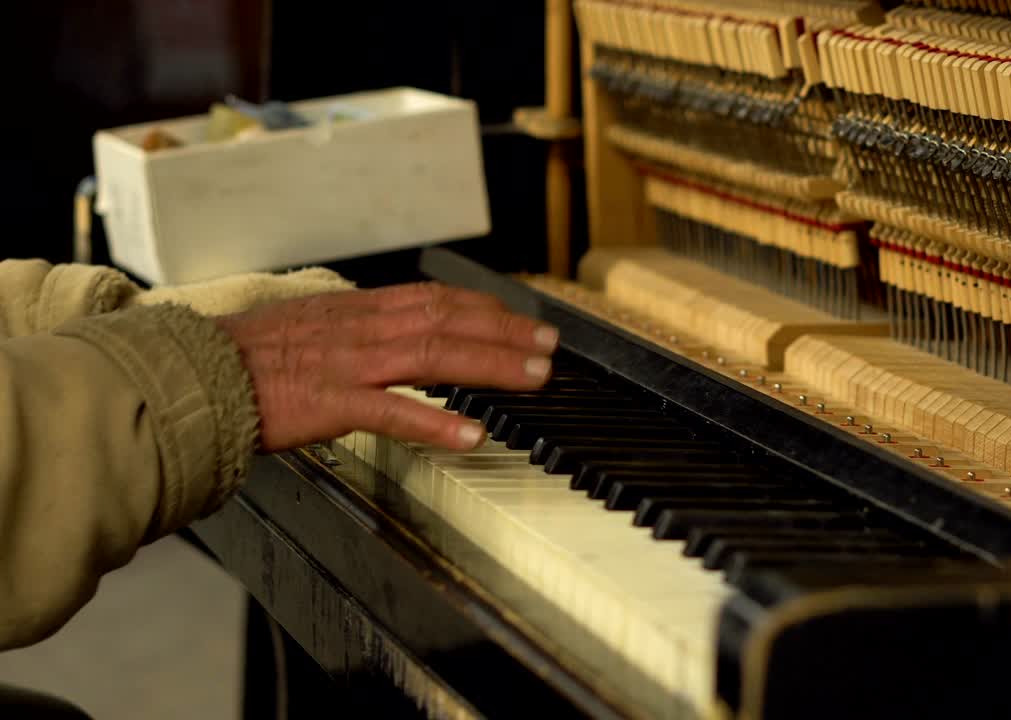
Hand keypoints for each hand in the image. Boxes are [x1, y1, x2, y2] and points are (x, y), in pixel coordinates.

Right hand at [215, 282, 557, 451]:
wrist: (190, 376)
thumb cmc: (245, 360)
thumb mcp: (309, 330)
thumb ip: (355, 331)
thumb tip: (394, 334)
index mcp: (355, 311)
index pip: (433, 300)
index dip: (484, 308)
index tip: (520, 319)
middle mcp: (359, 328)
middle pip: (447, 320)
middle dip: (505, 332)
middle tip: (549, 346)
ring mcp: (346, 364)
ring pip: (433, 354)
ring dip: (491, 364)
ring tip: (534, 377)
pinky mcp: (329, 402)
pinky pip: (392, 410)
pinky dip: (436, 421)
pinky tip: (473, 434)